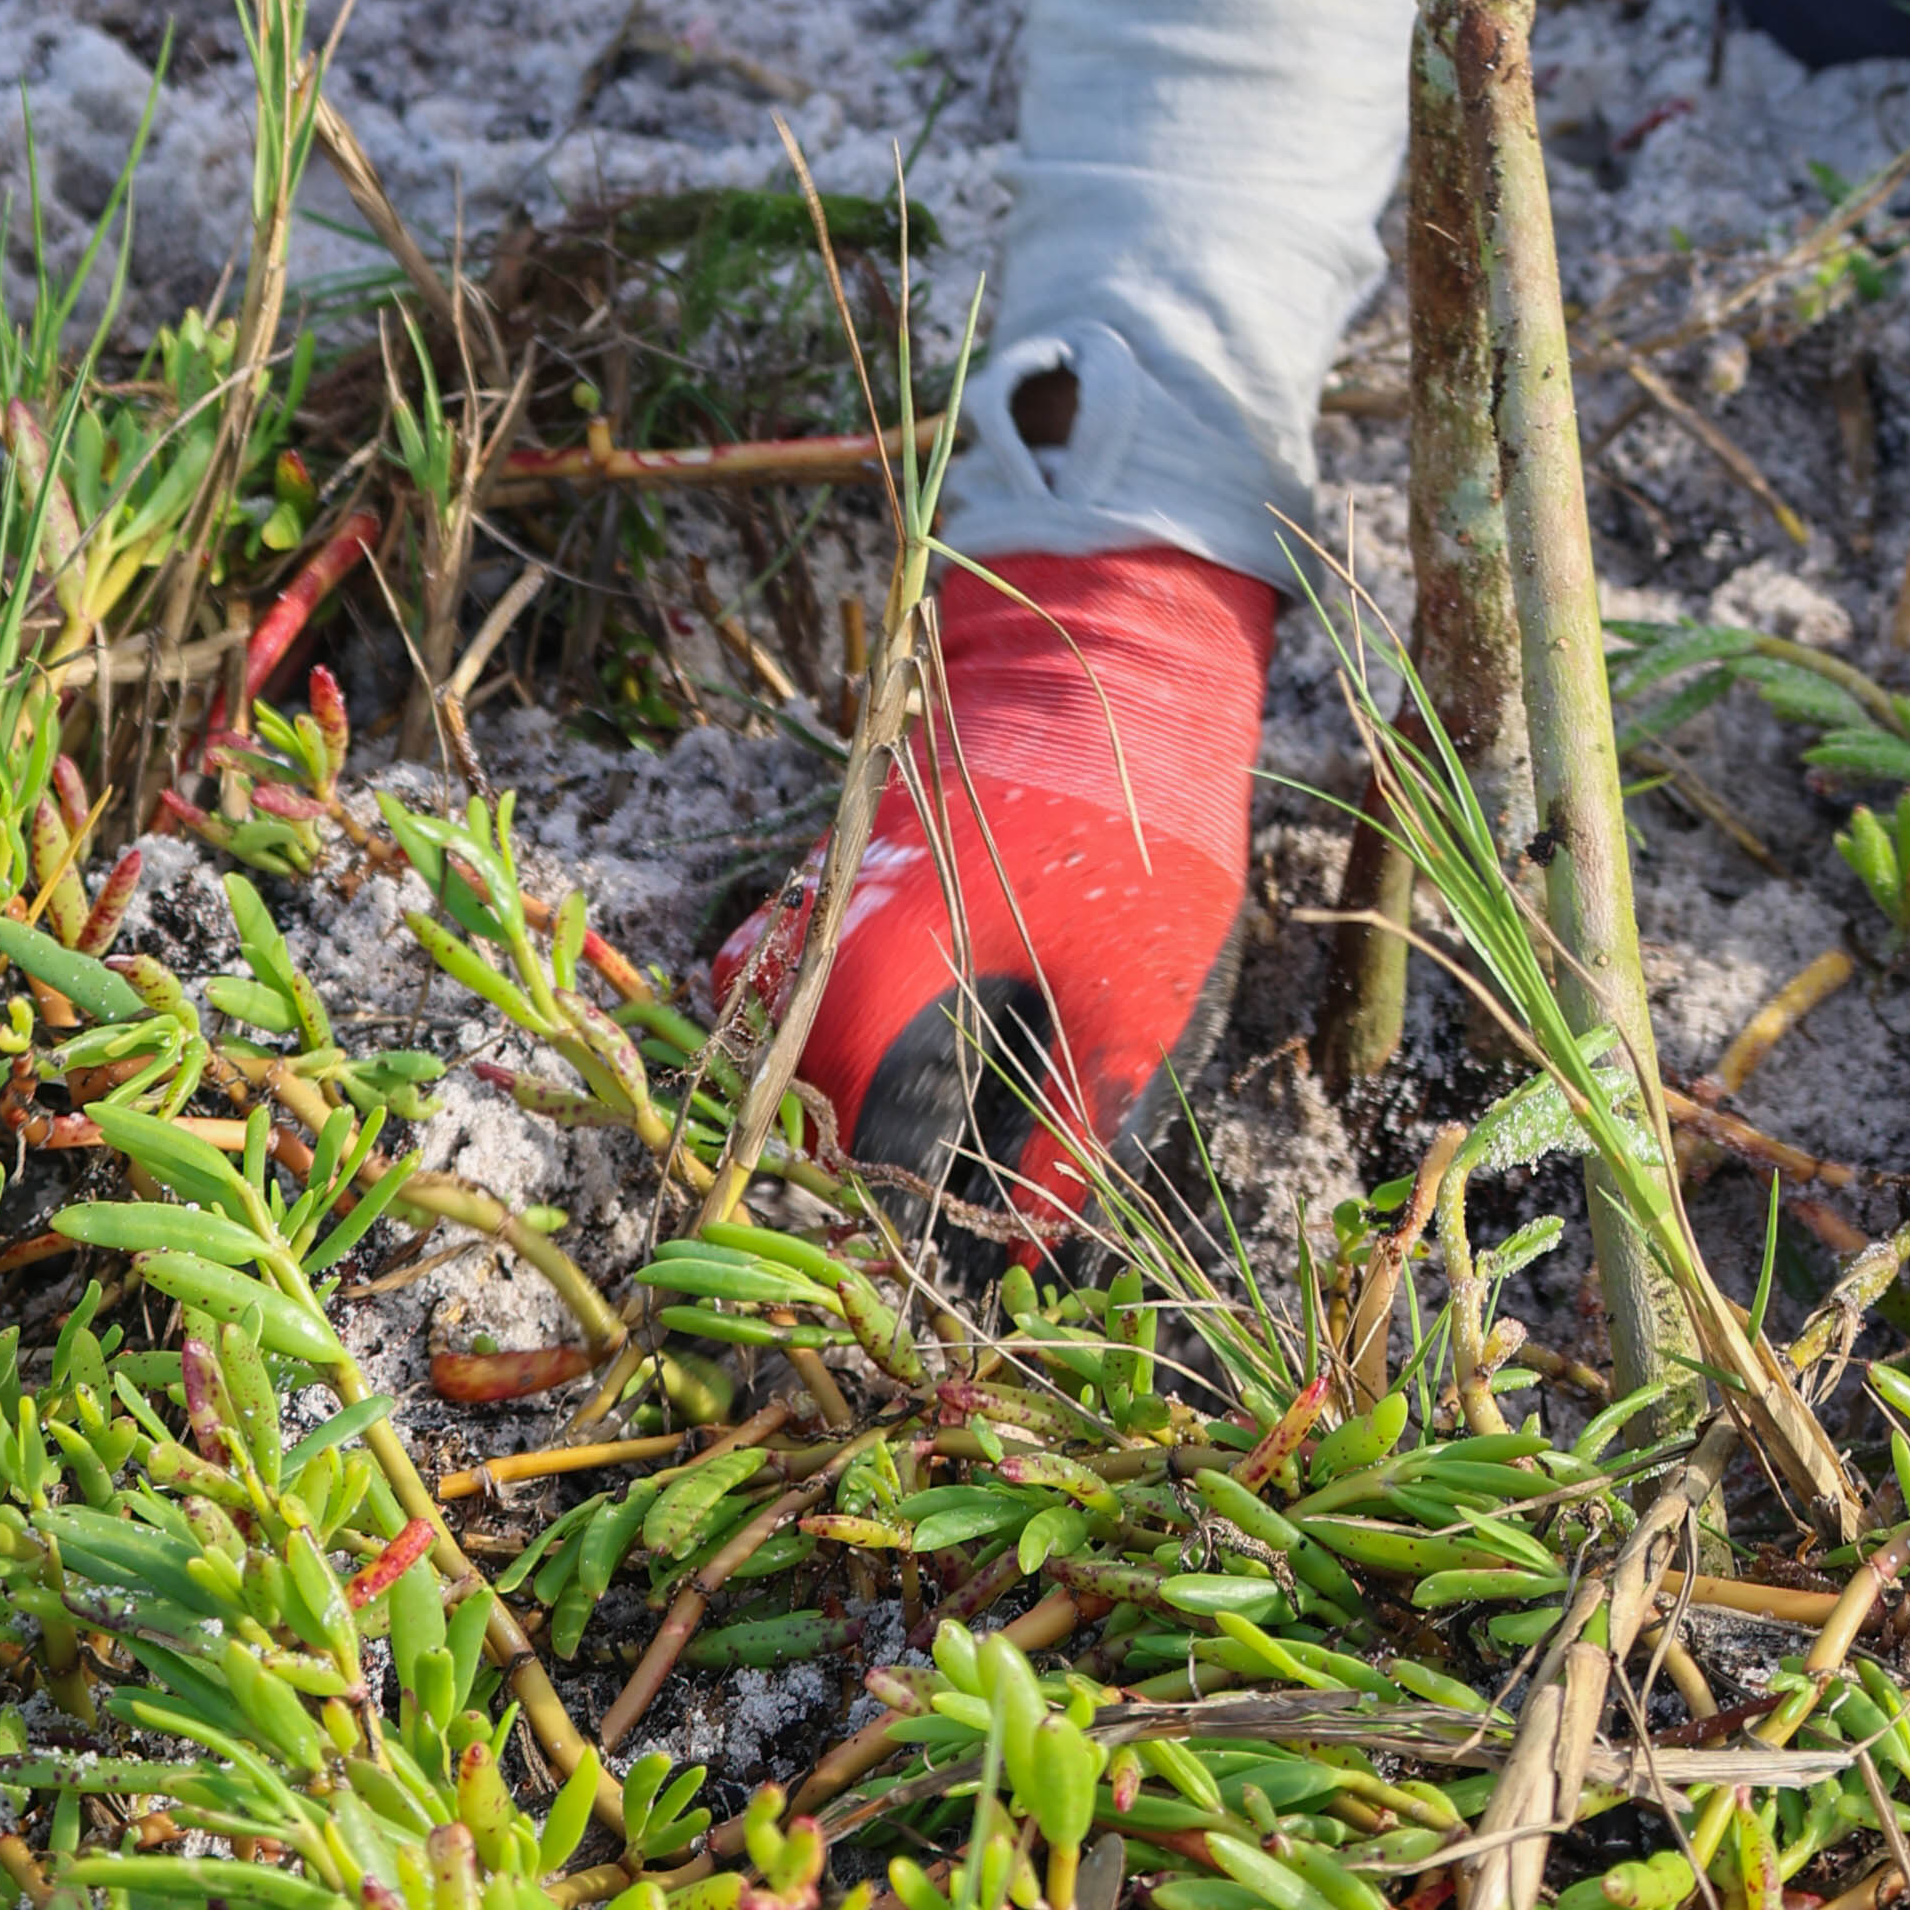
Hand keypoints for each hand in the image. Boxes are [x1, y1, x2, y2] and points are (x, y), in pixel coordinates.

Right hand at [712, 540, 1273, 1238]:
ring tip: (899, 1112)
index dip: (884, 1194)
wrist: (1119, 671)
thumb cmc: (1138, 838)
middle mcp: (829, 927)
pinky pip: (797, 950)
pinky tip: (904, 1029)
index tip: (933, 1226)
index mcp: (887, 970)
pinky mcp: (848, 854)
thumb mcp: (1133, 998)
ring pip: (771, 1003)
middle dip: (834, 1137)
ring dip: (817, 1066)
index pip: (840, 1128)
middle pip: (781, 1071)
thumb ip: (1074, 1122)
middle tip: (913, 1177)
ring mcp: (828, 882)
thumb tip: (1032, 1238)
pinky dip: (824, 1002)